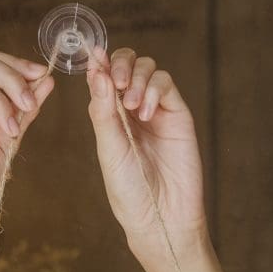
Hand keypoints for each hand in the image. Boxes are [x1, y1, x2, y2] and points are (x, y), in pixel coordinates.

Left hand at [86, 48, 207, 260]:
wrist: (160, 216)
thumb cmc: (129, 190)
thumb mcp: (109, 149)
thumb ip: (102, 111)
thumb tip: (95, 71)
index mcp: (110, 118)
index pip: (104, 78)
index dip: (99, 63)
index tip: (94, 55)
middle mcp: (132, 111)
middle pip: (127, 65)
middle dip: (120, 64)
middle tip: (117, 82)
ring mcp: (156, 111)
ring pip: (148, 69)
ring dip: (136, 77)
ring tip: (131, 104)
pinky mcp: (178, 115)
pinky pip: (166, 85)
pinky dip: (154, 89)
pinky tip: (145, 112)